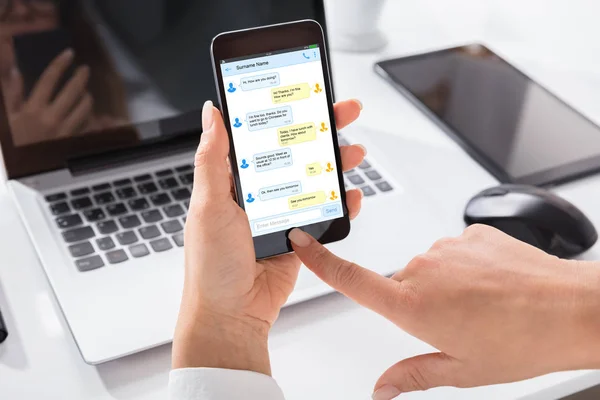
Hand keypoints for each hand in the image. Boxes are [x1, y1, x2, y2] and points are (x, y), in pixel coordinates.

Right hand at [1, 48, 92, 145]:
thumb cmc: (12, 142)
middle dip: (80, 78)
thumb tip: (16, 71)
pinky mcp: (71, 143)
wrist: (21, 171)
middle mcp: (51, 119)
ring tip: (85, 92)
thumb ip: (11, 93)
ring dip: (86, 97)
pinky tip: (85, 113)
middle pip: (72, 92)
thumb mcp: (7, 117)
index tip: (69, 54)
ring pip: (84, 109)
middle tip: (85, 69)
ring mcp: (64, 132)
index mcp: (32, 110)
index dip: (60, 64)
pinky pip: (86, 126)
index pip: (49, 80)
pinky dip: (88, 117)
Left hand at [172, 99, 365, 373]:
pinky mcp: (298, 236)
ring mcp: (279, 214)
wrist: (231, 316)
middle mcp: (257, 194)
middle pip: (294, 152)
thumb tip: (211, 113)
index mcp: (232, 182)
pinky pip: (324, 213)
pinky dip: (341, 202)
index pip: (261, 135)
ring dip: (335, 163)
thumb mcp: (208, 206)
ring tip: (353, 151)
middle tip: (343, 111)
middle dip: (321, 130)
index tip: (304, 92)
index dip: (283, 111)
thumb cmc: (211, 266)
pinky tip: (351, 193)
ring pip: (313, 179)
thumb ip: (213, 159)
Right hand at [288, 224, 599, 398]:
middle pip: (401, 283)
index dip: (319, 259)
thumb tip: (382, 390)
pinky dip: (467, 267)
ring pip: (431, 267)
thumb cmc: (522, 341)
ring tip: (482, 303)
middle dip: (420, 301)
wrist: (571, 309)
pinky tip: (492, 284)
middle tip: (459, 319)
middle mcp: (422, 269)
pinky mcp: (470, 232)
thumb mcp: (461, 370)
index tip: (300, 240)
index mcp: (412, 305)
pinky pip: (455, 251)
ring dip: (447, 283)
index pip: (350, 279)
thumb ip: (411, 374)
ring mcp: (447, 247)